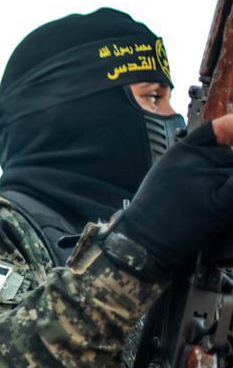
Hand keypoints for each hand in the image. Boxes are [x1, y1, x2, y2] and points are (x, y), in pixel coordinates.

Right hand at [112, 118, 232, 271]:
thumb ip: (191, 159)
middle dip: (227, 169)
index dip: (229, 129)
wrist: (143, 238)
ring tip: (215, 199)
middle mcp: (196, 161)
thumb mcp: (165, 171)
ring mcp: (208, 180)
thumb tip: (220, 153)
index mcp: (182, 151)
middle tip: (212, 189)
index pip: (217, 130)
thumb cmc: (152, 210)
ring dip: (228, 183)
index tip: (230, 136)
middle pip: (230, 156)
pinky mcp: (219, 203)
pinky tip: (226, 195)